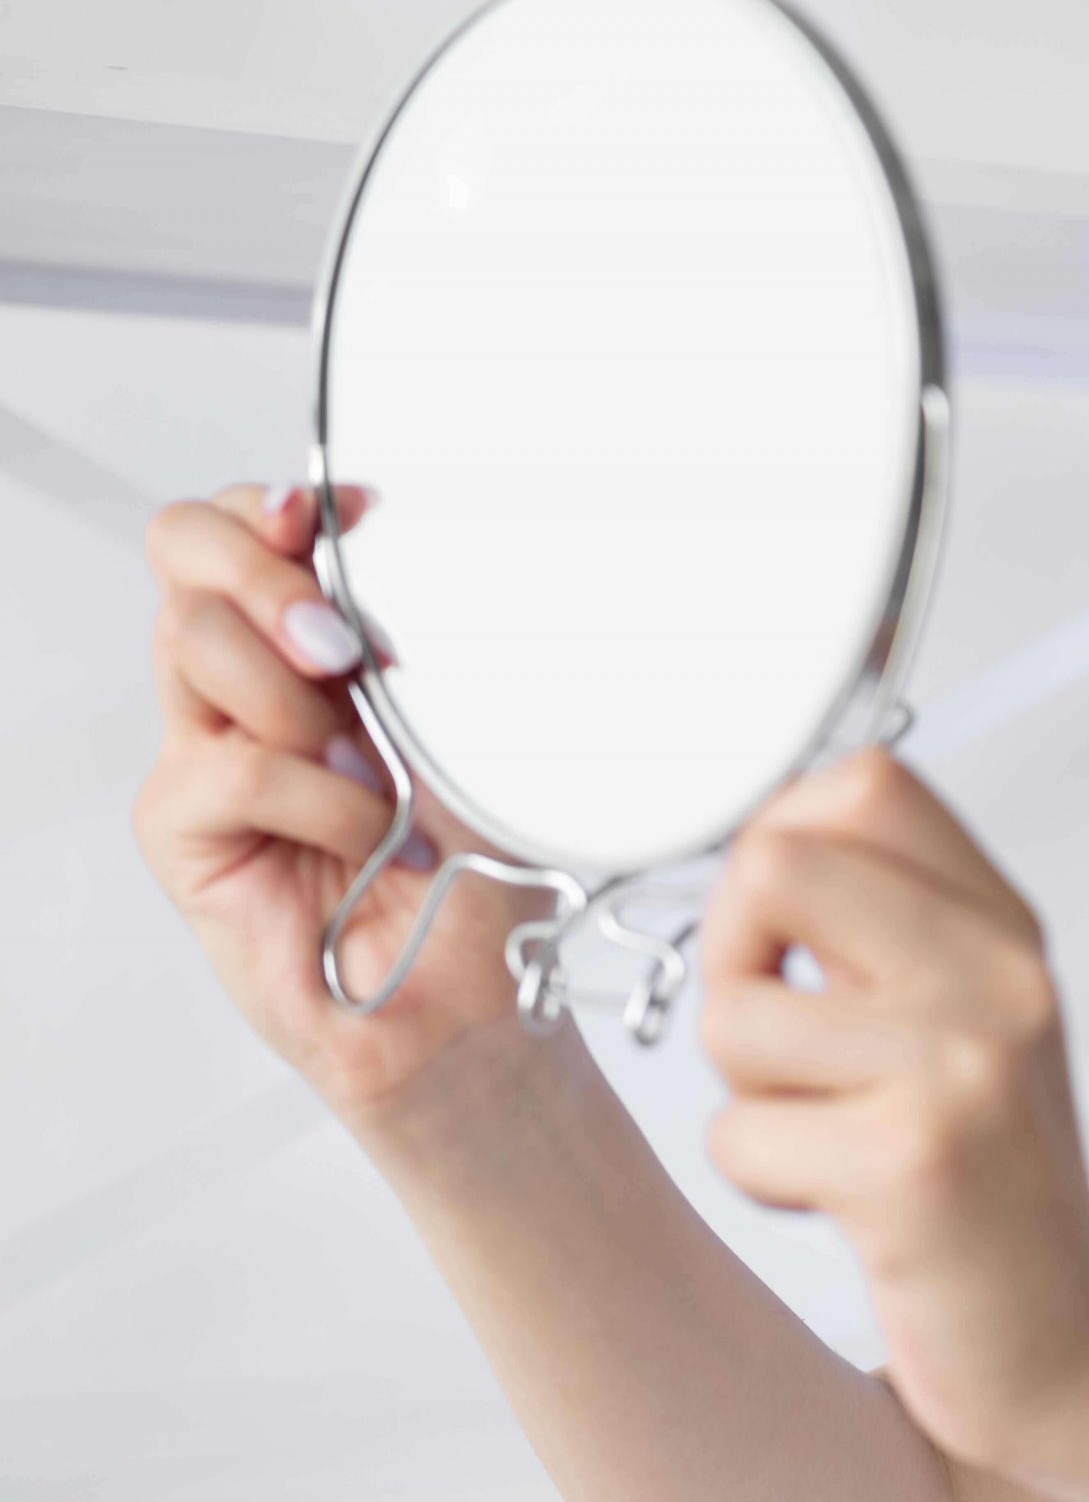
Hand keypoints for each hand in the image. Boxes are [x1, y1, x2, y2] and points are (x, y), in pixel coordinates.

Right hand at [133, 481, 563, 1127]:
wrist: (482, 998)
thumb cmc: (491, 865)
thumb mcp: (481, 726)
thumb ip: (428, 641)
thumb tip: (400, 557)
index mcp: (320, 636)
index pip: (250, 518)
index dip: (282, 502)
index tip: (355, 511)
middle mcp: (253, 678)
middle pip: (188, 547)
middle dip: (268, 570)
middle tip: (348, 644)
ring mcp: (209, 746)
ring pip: (192, 637)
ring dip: (298, 695)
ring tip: (377, 770)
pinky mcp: (184, 829)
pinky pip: (225, 766)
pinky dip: (315, 796)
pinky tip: (370, 832)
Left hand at [697, 745, 1088, 1480]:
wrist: (1075, 1344)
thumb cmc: (990, 1185)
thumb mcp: (968, 1020)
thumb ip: (885, 927)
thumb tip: (749, 850)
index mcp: (1003, 927)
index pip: (863, 784)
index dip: (777, 839)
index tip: (778, 928)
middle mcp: (997, 975)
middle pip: (775, 866)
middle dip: (730, 957)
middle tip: (774, 1039)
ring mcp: (963, 1064)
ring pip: (736, 1016)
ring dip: (746, 1096)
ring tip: (826, 1136)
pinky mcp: (914, 1164)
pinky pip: (739, 1138)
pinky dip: (763, 1182)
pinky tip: (839, 1204)